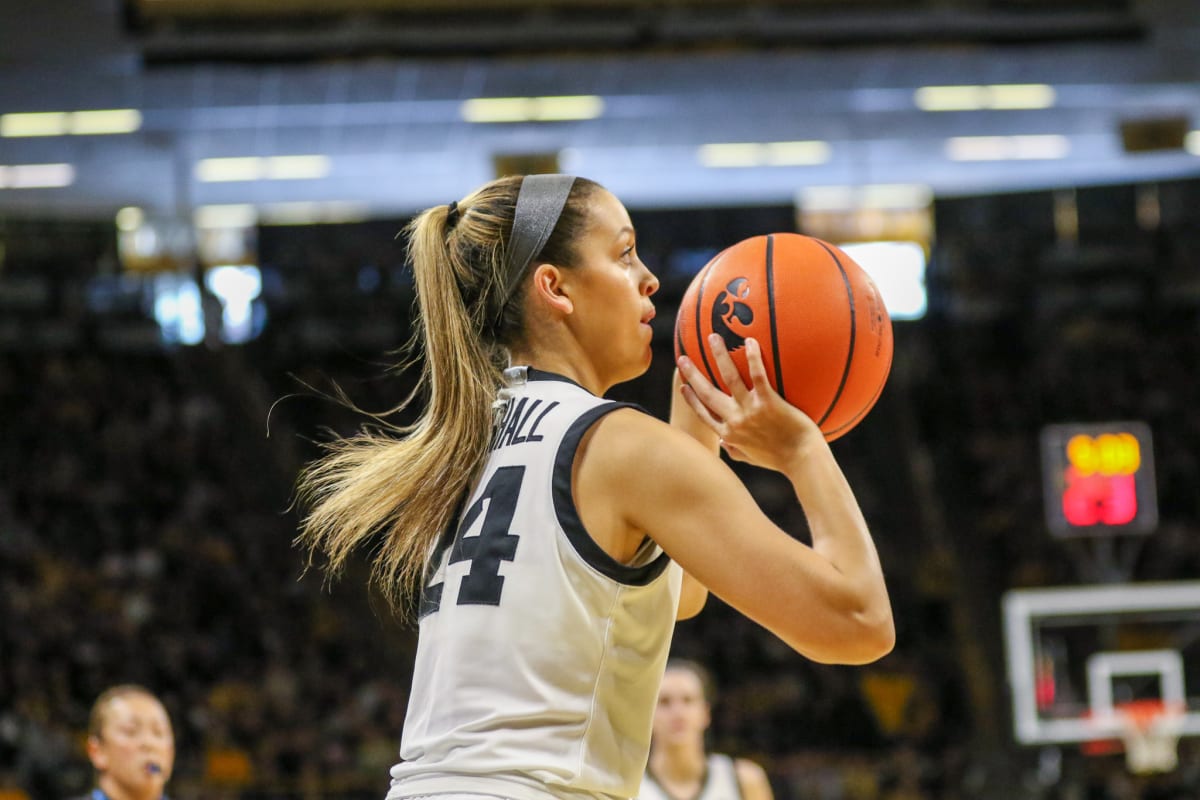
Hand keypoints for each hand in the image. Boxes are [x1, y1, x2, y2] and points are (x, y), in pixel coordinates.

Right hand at [677, 334, 822, 471]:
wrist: (802, 460)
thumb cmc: (782, 460)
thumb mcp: (753, 458)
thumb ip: (736, 450)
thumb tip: (723, 442)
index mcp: (730, 434)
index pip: (704, 414)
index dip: (692, 399)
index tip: (683, 386)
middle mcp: (735, 421)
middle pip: (707, 393)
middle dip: (693, 374)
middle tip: (682, 358)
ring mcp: (750, 411)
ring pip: (729, 378)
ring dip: (718, 356)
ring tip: (712, 337)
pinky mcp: (768, 403)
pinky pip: (758, 375)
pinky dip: (753, 358)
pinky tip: (751, 341)